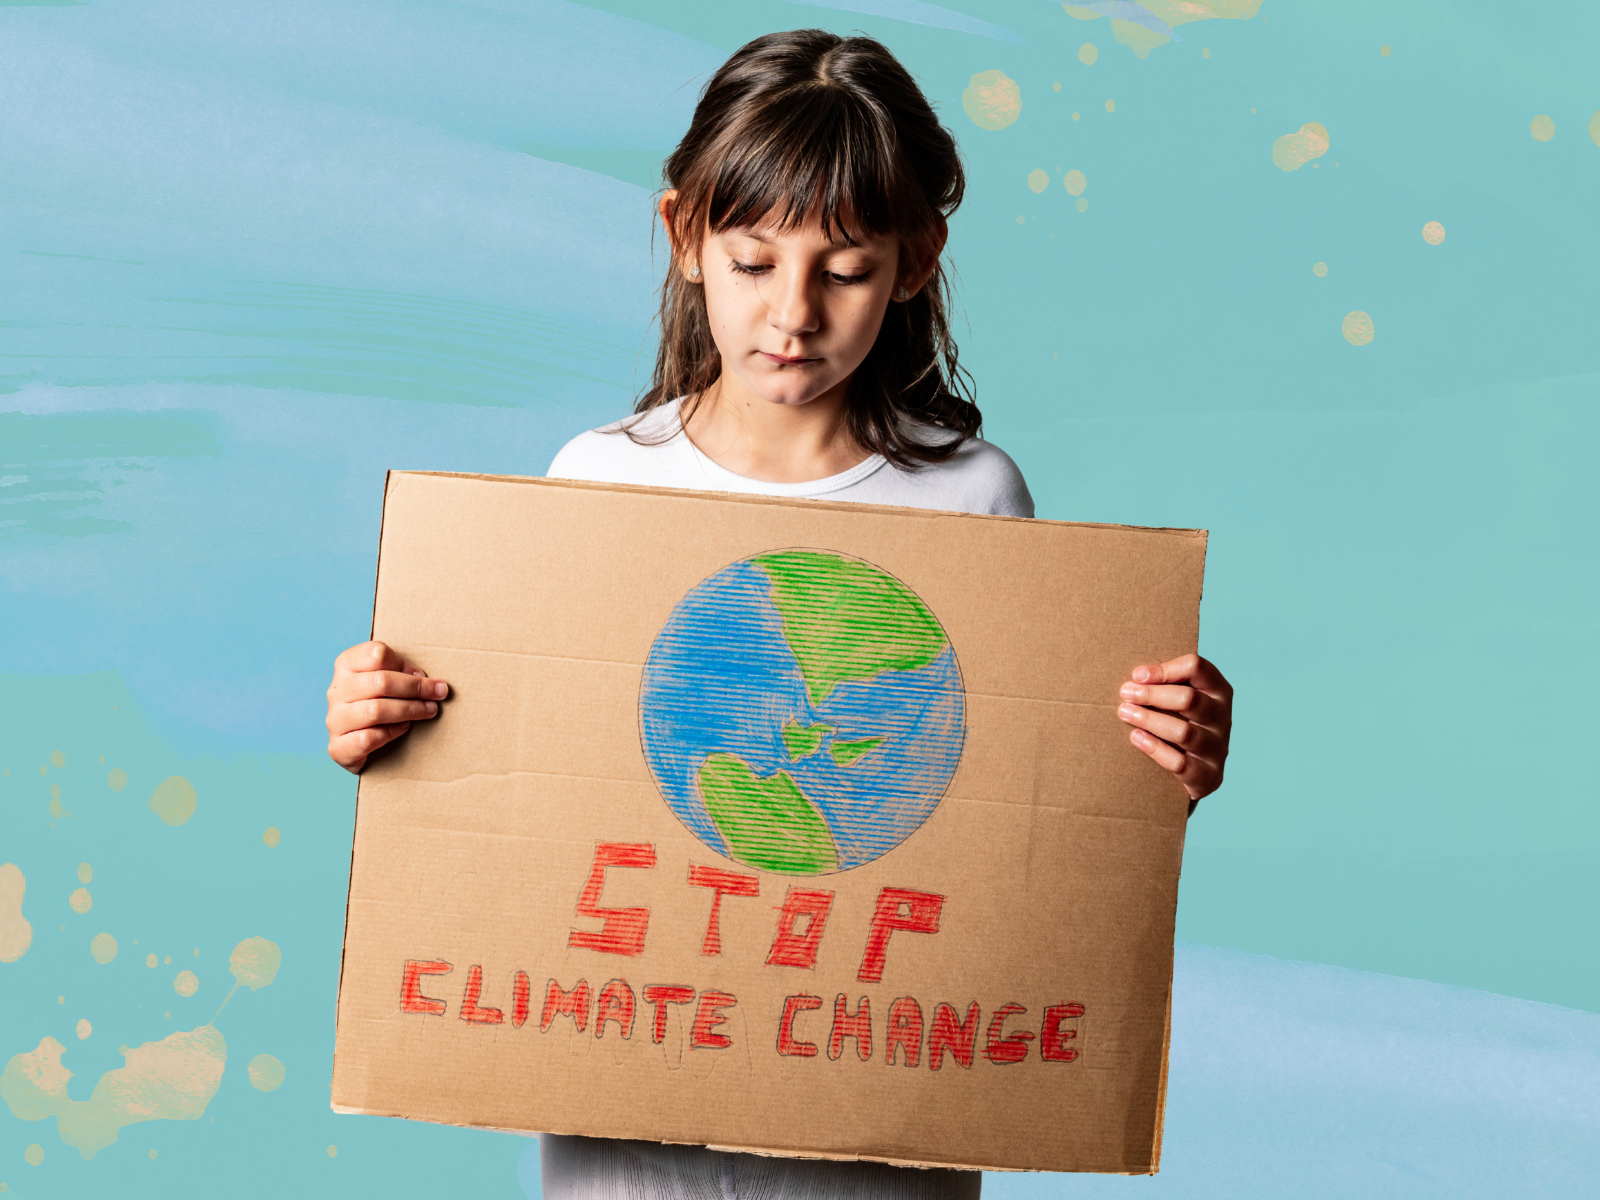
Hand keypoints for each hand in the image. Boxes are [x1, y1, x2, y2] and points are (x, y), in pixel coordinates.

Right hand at [326, 640, 449, 773]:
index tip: (423, 676)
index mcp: (347, 665)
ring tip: (429, 711)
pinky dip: (391, 732)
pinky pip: (368, 738)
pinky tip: (404, 728)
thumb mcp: (386, 680)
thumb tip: (423, 679)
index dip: (405, 665)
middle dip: (416, 688)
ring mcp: (335, 719)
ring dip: (410, 710)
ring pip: (376, 710)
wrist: (355, 744)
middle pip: (380, 682)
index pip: (376, 654)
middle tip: (438, 694)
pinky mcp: (338, 747)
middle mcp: (337, 690)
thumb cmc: (376, 702)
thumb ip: (401, 672)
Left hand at [1115, 653, 1231, 807]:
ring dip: (1149, 720)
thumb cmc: (1183, 724)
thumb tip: (1134, 679)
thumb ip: (1165, 686)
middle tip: (1125, 694)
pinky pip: (1181, 763)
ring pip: (1183, 732)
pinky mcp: (1208, 775)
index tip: (1137, 676)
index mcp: (1218, 691)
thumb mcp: (1181, 701)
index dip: (1165, 669)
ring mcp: (1218, 748)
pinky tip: (1136, 738)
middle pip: (1189, 699)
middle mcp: (1222, 718)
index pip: (1196, 668)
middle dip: (1152, 695)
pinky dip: (1155, 749)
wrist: (1200, 772)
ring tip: (1125, 713)